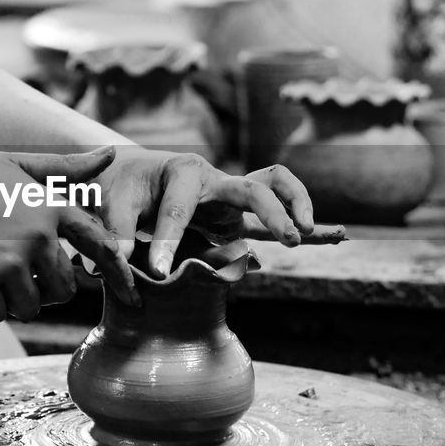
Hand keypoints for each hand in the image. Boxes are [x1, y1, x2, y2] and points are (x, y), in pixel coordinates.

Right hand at [0, 146, 135, 323]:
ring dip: (15, 299)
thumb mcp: (16, 164)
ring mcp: (6, 262)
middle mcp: (35, 236)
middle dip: (47, 290)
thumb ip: (67, 169)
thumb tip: (112, 154)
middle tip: (19, 272)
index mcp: (50, 207)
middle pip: (64, 290)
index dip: (120, 275)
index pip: (101, 247)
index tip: (133, 296)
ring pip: (30, 307)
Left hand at [94, 150, 314, 277]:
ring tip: (306, 234)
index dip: (168, 241)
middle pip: (252, 187)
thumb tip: (122, 266)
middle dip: (271, 211)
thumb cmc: (122, 188)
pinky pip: (275, 212)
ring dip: (295, 206)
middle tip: (286, 239)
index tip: (161, 273)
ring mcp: (229, 196)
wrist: (130, 176)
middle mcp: (214, 179)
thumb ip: (119, 233)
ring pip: (274, 187)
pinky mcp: (237, 215)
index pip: (179, 209)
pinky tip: (332, 236)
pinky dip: (300, 218)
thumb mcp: (112, 204)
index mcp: (181, 172)